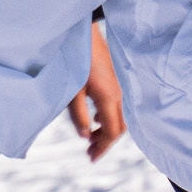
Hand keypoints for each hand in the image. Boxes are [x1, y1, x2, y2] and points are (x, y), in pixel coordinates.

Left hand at [65, 22, 126, 161]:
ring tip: (90, 137)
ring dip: (106, 130)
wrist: (83, 33)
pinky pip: (115, 105)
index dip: (103, 148)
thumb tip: (85, 136)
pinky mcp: (113, 80)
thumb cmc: (76, 60)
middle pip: (119, 127)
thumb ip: (78, 116)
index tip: (91, 158)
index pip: (112, 132)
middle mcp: (118, 94)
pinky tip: (94, 117)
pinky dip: (106, 117)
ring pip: (119, 116)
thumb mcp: (72, 91)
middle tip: (89, 152)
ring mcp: (117, 87)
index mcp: (109, 98)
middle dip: (106, 142)